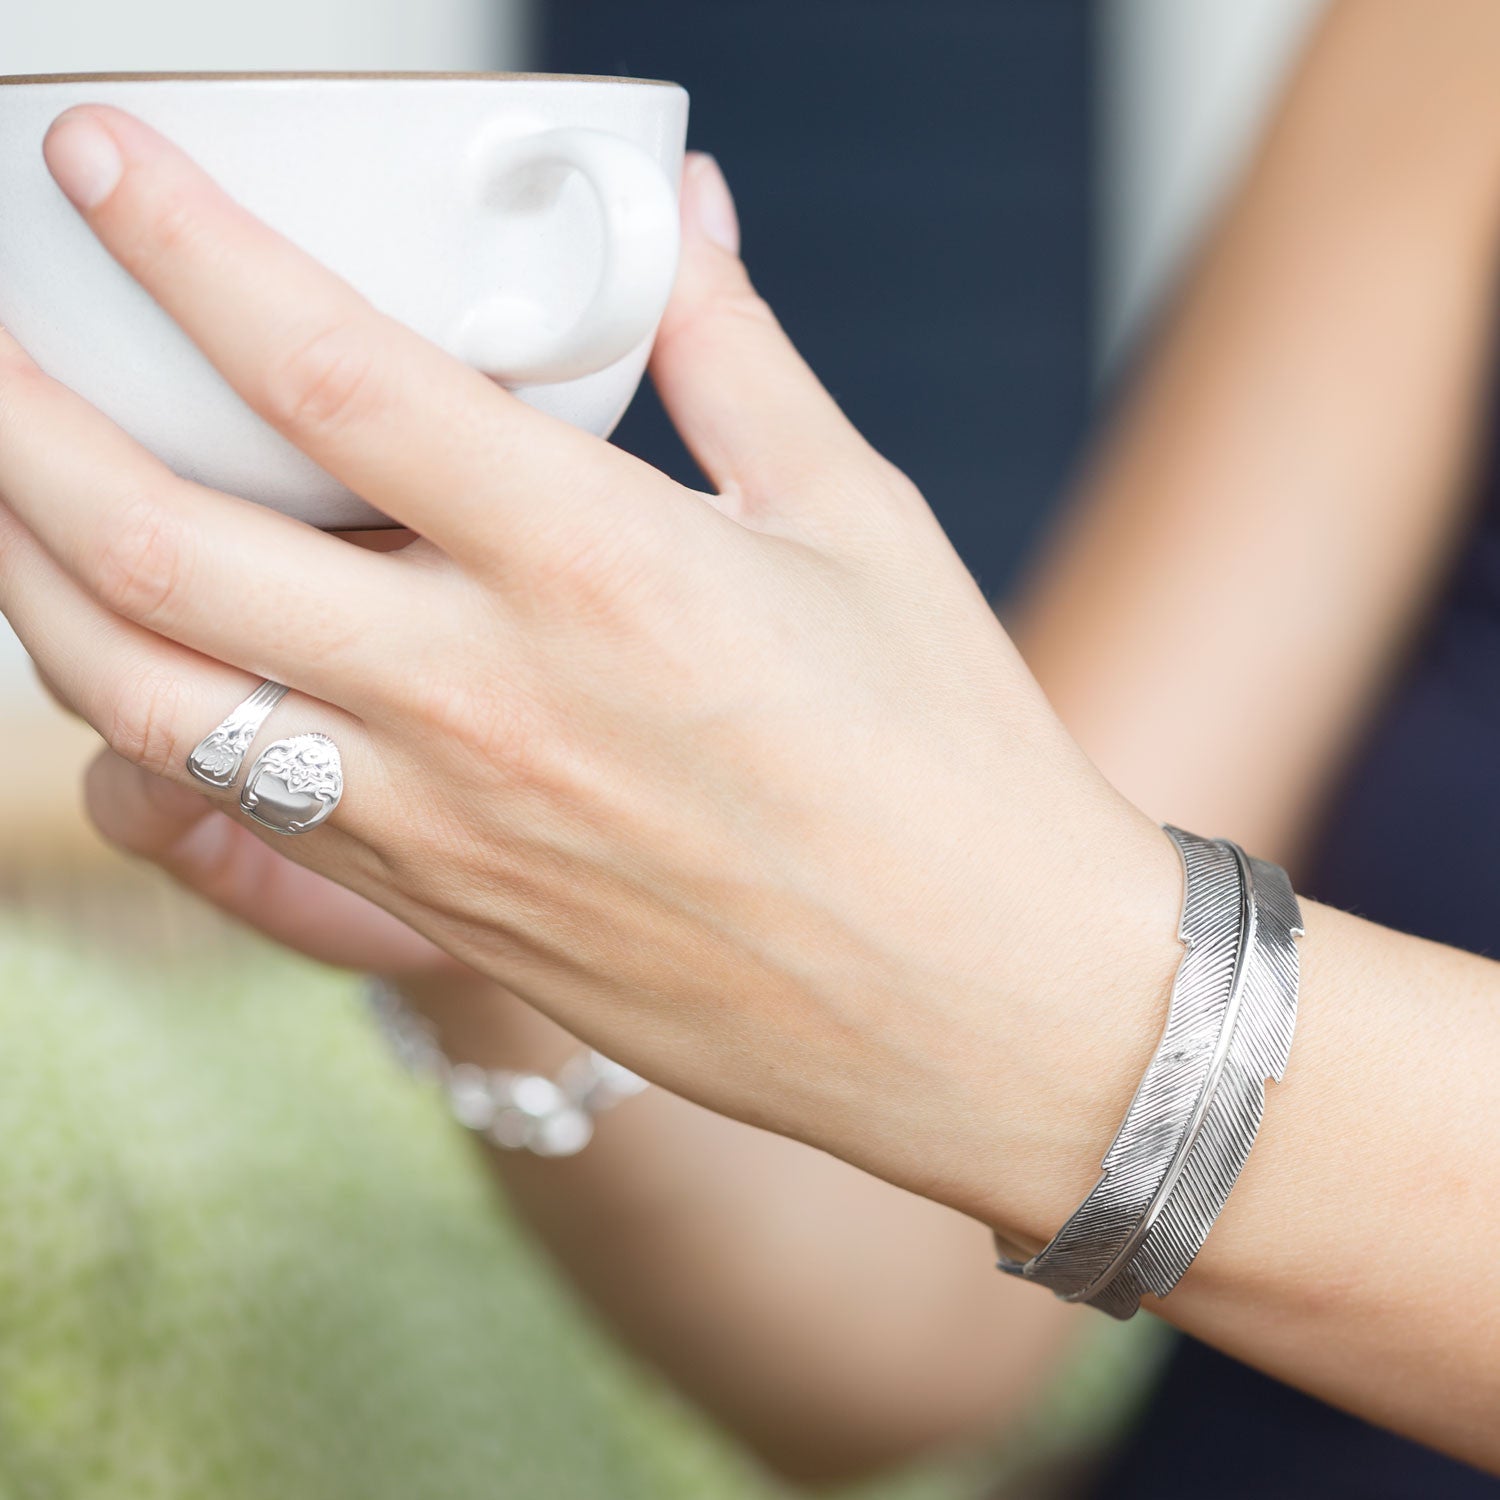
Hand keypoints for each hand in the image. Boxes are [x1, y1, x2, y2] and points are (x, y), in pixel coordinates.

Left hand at [0, 108, 1178, 1233]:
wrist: (985, 1004)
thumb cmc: (950, 767)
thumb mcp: (859, 524)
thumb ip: (736, 357)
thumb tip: (680, 219)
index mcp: (602, 569)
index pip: (332, 370)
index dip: (187, 243)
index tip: (101, 164)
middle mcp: (489, 703)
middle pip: (162, 543)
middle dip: (18, 423)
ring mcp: (447, 832)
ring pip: (151, 703)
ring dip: (35, 587)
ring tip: (13, 501)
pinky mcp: (448, 919)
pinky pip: (235, 830)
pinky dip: (148, 743)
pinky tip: (137, 684)